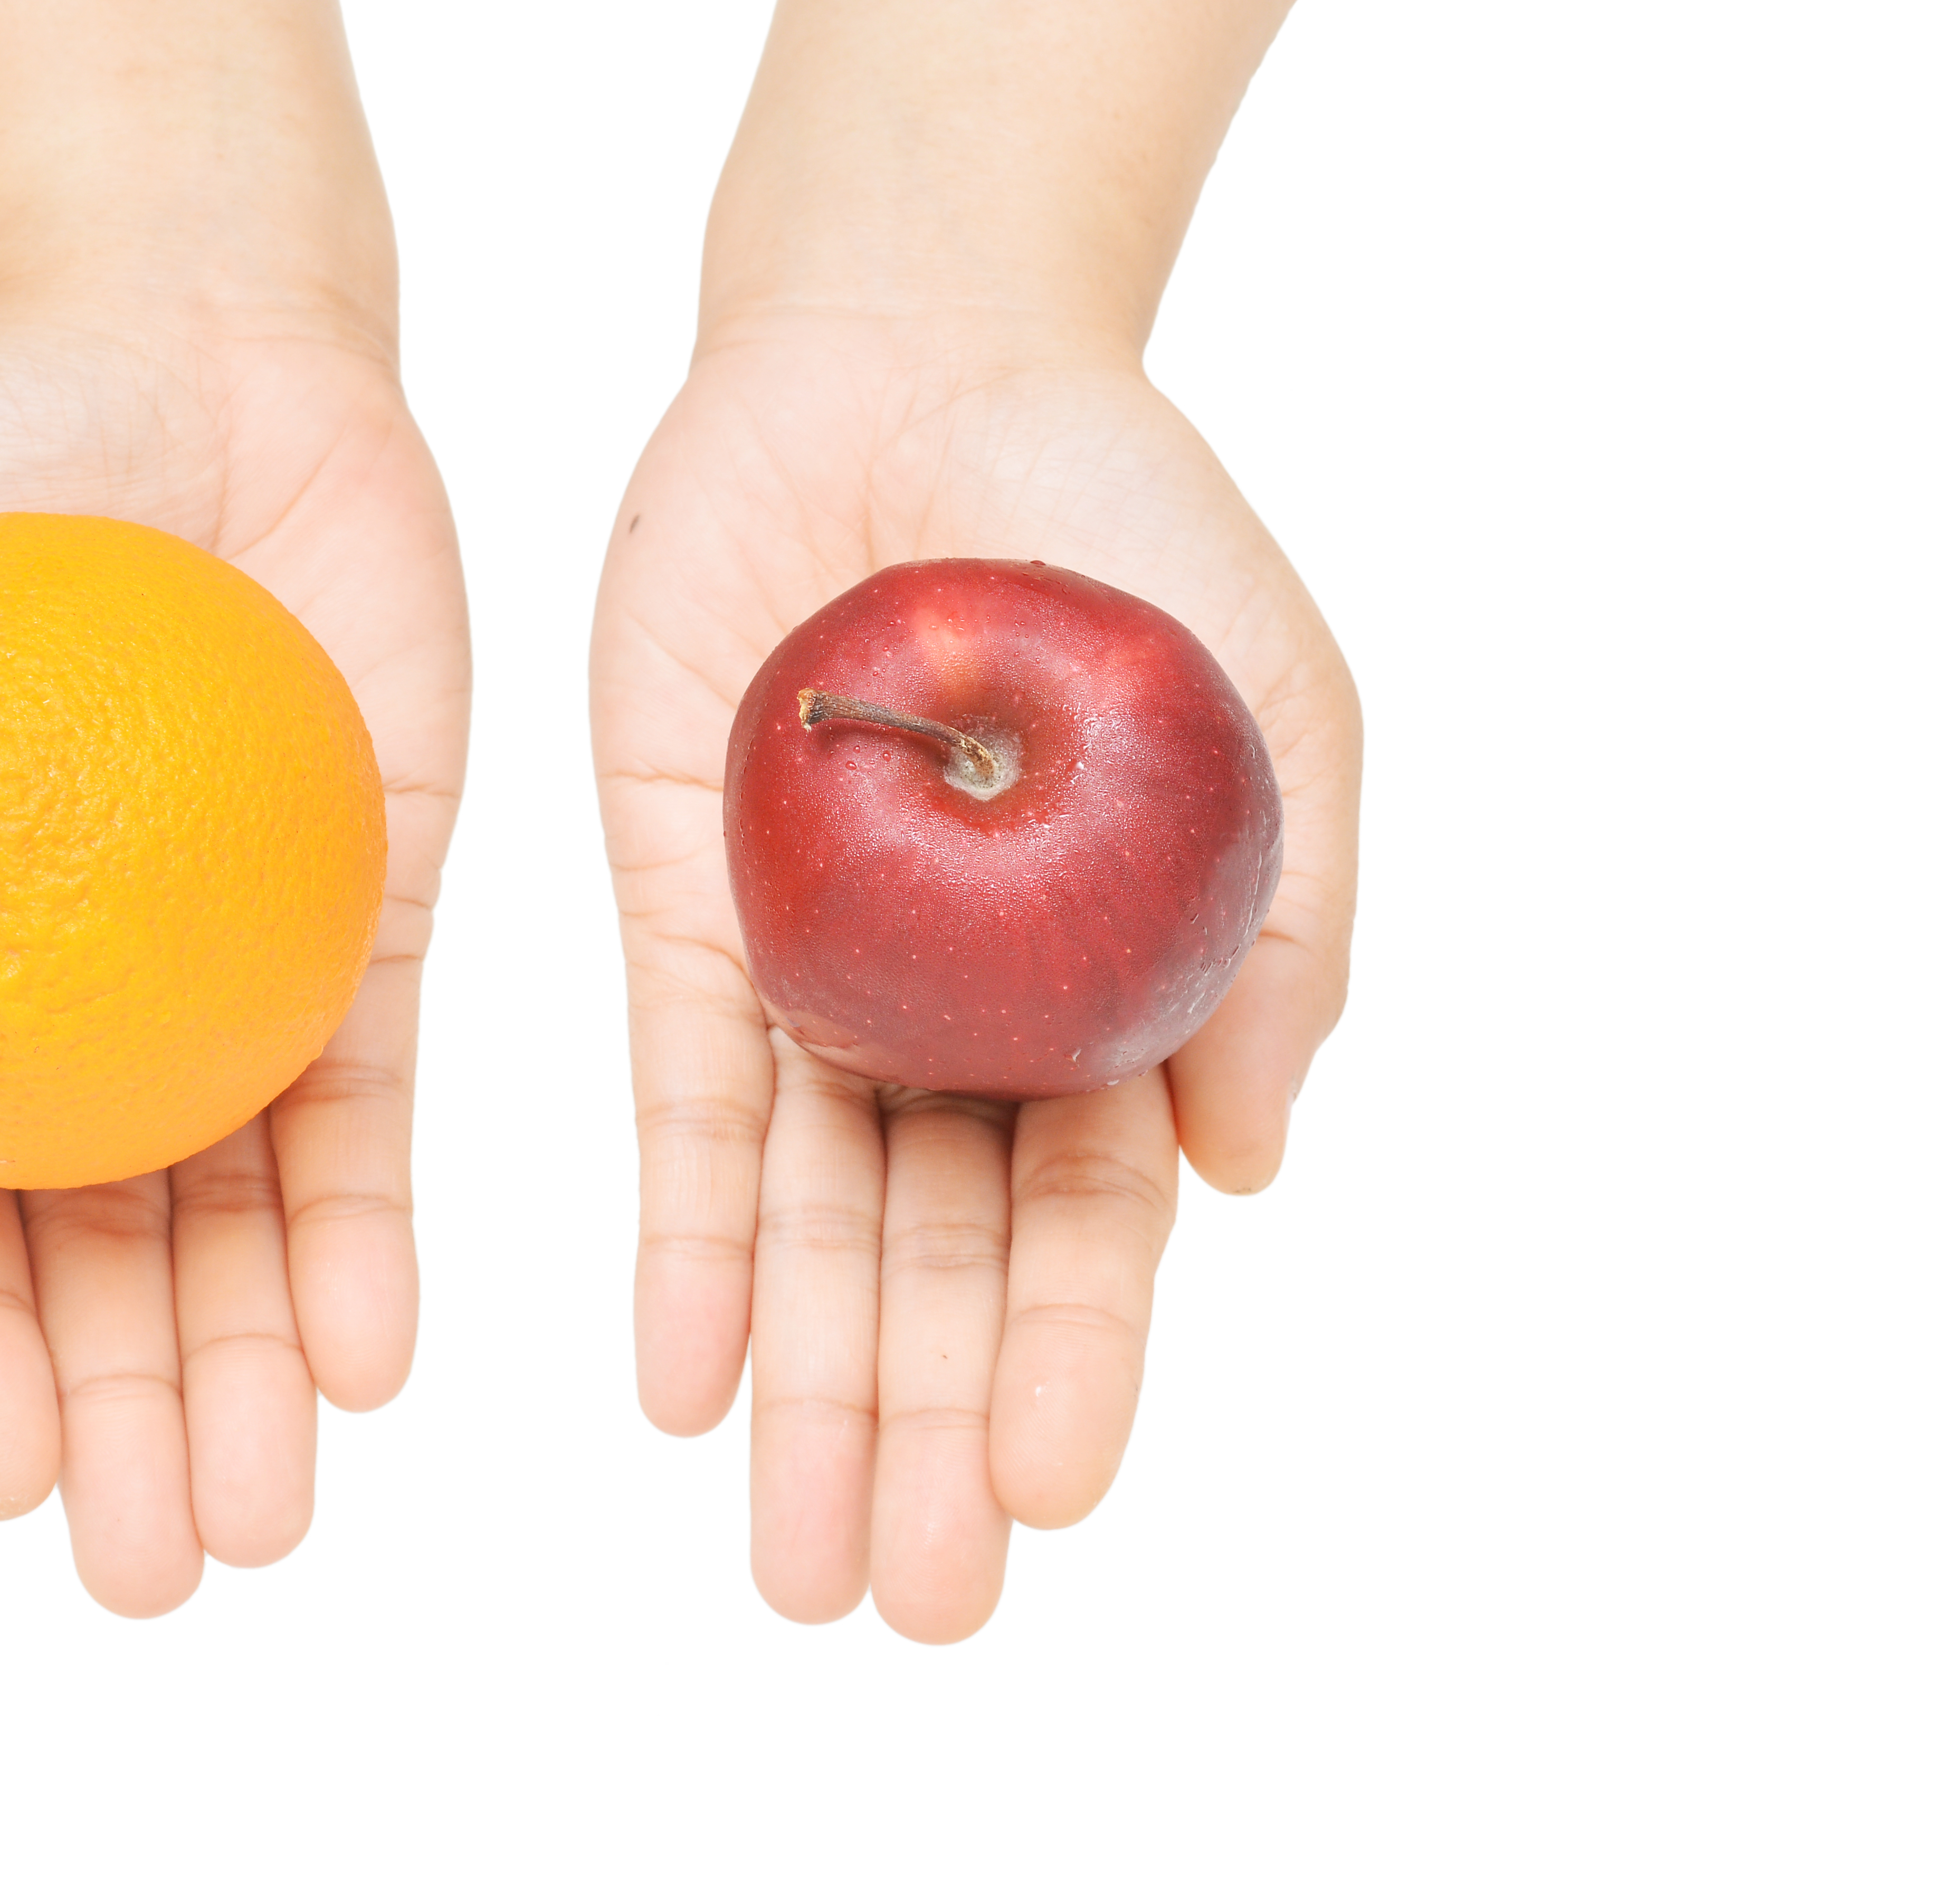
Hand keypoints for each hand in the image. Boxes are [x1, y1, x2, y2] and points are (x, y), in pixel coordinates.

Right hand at [0, 310, 467, 1614]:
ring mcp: (236, 964)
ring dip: (253, 1376)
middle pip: (100, 1252)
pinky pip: (373, 1096)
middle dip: (124, 1421)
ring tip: (271, 1513)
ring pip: (242, 1217)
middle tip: (162, 1568)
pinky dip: (372, 1229)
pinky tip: (378, 1351)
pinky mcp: (372, 912)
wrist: (186, 348)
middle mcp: (88, 998)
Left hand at [591, 312, 1358, 1639]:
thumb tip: (1250, 1167)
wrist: (917, 357)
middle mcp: (962, 1009)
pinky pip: (680, 1105)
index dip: (1073, 1359)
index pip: (1092, 1219)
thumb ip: (1283, 935)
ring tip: (796, 1554)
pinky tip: (676, 1381)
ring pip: (815, 1223)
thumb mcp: (1274, 712)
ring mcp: (822, 967)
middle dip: (927, 1430)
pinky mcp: (686, 906)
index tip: (1054, 1495)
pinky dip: (685, 1245)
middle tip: (907, 1602)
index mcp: (1112, 988)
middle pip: (943, 1259)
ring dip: (807, 1391)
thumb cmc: (1130, 516)